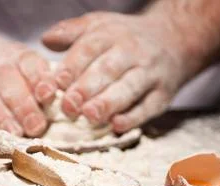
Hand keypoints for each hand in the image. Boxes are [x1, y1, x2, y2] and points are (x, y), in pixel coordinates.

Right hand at [0, 22, 56, 136]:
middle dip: (23, 104)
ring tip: (12, 133)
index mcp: (12, 55)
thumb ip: (35, 83)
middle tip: (35, 127)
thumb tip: (61, 112)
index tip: (48, 95)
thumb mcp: (12, 62)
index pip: (28, 62)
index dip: (39, 79)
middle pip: (5, 78)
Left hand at [42, 11, 200, 132]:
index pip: (90, 48)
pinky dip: (134, 117)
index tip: (56, 83)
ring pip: (129, 88)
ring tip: (90, 116)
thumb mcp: (98, 25)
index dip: (72, 66)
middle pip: (109, 69)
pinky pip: (149, 107)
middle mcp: (132, 52)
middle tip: (69, 106)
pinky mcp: (163, 95)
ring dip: (109, 103)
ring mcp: (150, 74)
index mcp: (111, 34)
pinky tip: (117, 125)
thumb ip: (71, 32)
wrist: (173, 39)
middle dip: (87, 88)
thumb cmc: (125, 37)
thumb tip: (45, 40)